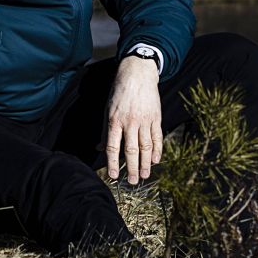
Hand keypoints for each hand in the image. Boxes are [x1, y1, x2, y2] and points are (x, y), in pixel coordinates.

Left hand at [102, 56, 162, 183]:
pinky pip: (157, 137)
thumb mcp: (107, 110)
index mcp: (115, 121)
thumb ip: (106, 131)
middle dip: (132, 168)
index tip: (113, 176)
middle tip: (133, 182)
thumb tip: (100, 149)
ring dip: (146, 163)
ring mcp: (145, 120)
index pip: (113, 147)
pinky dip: (158, 150)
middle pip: (131, 150)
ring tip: (145, 175)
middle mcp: (130, 122)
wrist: (137, 75)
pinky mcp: (156, 117)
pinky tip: (156, 161)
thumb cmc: (119, 93)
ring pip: (146, 146)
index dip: (113, 163)